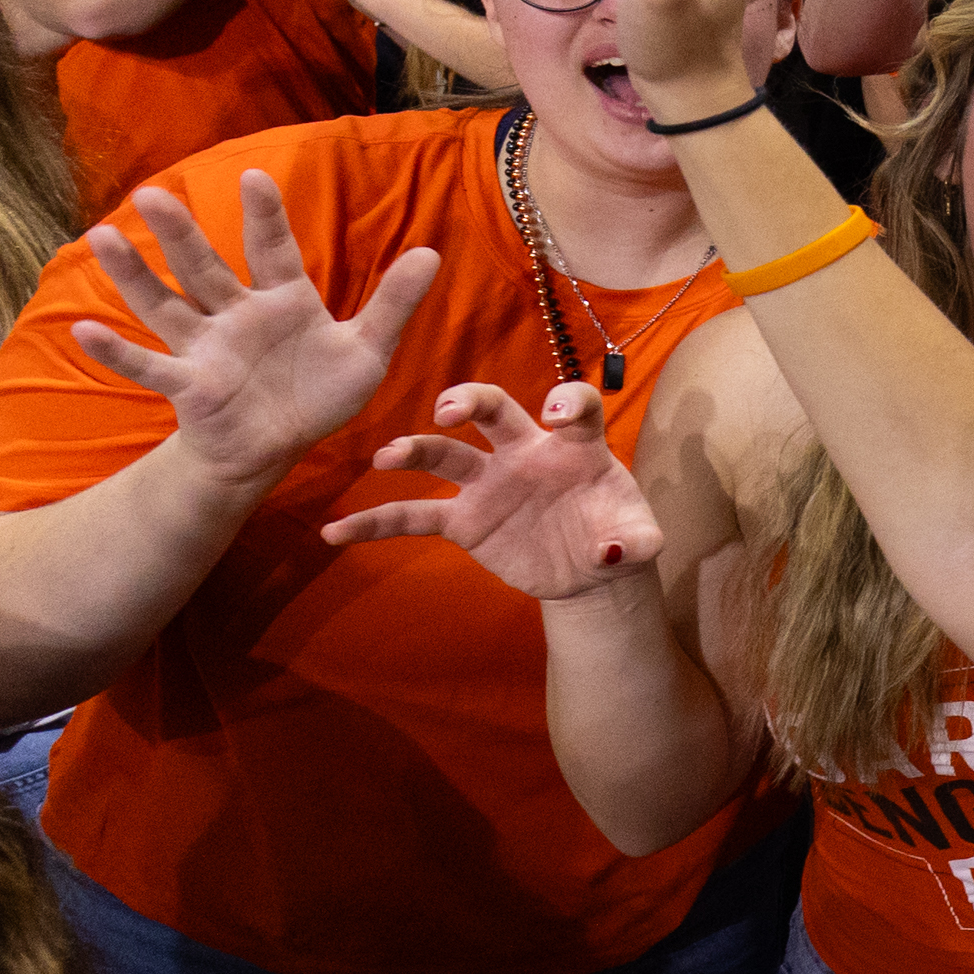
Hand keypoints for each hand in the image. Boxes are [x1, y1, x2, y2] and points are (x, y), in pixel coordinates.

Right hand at [70, 172, 443, 492]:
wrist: (279, 447)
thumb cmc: (319, 393)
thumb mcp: (367, 350)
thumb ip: (394, 304)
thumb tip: (431, 252)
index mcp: (283, 298)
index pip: (271, 248)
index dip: (263, 215)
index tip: (254, 176)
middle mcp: (236, 314)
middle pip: (205, 266)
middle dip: (180, 232)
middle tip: (151, 192)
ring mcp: (206, 347)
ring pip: (165, 304)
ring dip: (134, 274)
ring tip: (101, 237)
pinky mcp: (189, 385)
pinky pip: (148, 365)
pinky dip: (116, 352)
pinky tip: (82, 332)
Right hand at [319, 382, 661, 596]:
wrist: (590, 572)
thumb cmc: (617, 537)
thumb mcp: (638, 541)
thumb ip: (633, 540)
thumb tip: (611, 550)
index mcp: (575, 445)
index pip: (574, 406)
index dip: (568, 401)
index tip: (557, 412)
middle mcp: (525, 452)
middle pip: (495, 411)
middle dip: (470, 401)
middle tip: (449, 410)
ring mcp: (489, 483)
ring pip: (446, 455)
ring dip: (416, 449)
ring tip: (387, 457)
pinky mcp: (465, 521)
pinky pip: (414, 517)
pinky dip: (375, 523)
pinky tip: (335, 532)